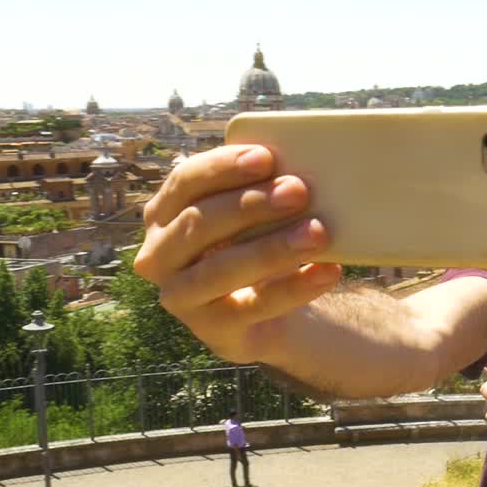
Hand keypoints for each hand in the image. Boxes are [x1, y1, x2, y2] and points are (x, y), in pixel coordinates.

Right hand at [133, 145, 342, 363]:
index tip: (266, 157)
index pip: (184, 181)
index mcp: (163, 212)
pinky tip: (327, 271)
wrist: (265, 307)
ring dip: (271, 249)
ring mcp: (180, 296)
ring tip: (318, 233)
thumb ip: (259, 189)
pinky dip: (293, 288)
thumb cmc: (254, 240)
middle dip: (251, 205)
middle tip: (299, 190)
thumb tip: (296, 170)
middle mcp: (159, 255)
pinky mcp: (211, 329)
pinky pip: (252, 307)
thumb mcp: (250, 213)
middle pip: (199, 224)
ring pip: (221, 270)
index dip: (222, 167)